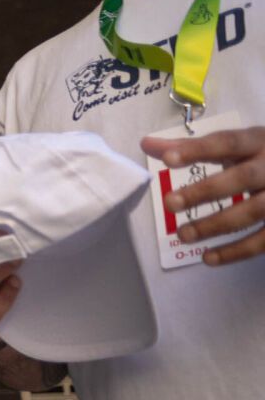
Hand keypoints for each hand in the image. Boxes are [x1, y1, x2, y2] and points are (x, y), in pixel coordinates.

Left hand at [145, 127, 264, 263]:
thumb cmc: (262, 157)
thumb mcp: (236, 146)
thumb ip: (192, 146)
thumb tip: (147, 144)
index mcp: (259, 141)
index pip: (227, 142)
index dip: (197, 149)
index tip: (167, 159)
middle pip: (242, 178)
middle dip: (205, 191)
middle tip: (170, 203)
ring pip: (254, 211)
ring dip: (216, 225)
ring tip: (183, 235)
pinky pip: (264, 239)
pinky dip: (236, 251)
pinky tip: (209, 258)